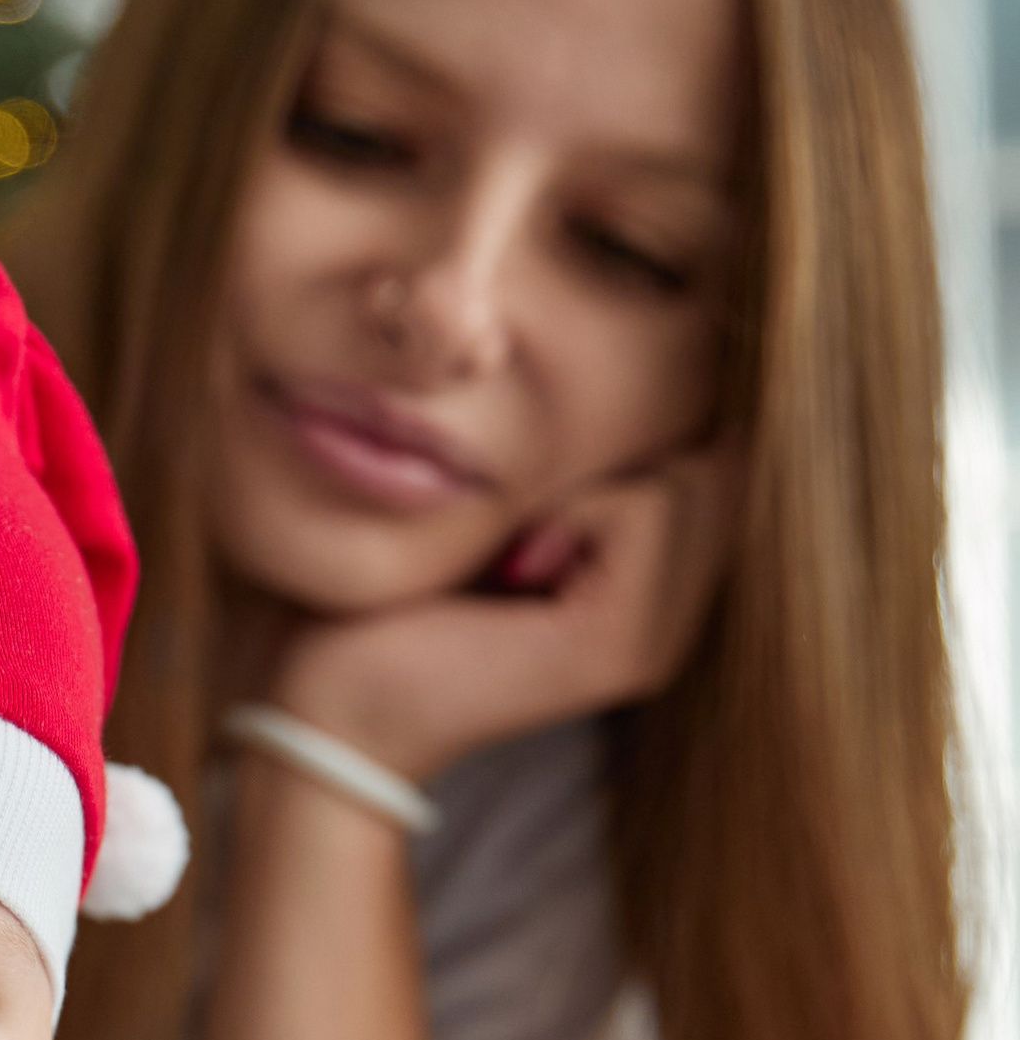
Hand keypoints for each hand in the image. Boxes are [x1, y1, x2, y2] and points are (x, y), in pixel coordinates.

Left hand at [269, 447, 736, 787]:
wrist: (322, 690)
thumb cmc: (386, 582)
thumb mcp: (500, 494)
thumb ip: (584, 449)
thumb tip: (670, 348)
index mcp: (649, 578)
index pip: (711, 441)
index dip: (631, 430)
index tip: (527, 504)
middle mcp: (672, 613)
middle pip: (716, 453)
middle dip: (626, 449)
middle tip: (522, 524)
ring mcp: (659, 636)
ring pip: (695, 472)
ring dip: (595, 478)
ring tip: (516, 547)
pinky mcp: (626, 646)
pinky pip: (649, 507)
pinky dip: (578, 508)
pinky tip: (514, 568)